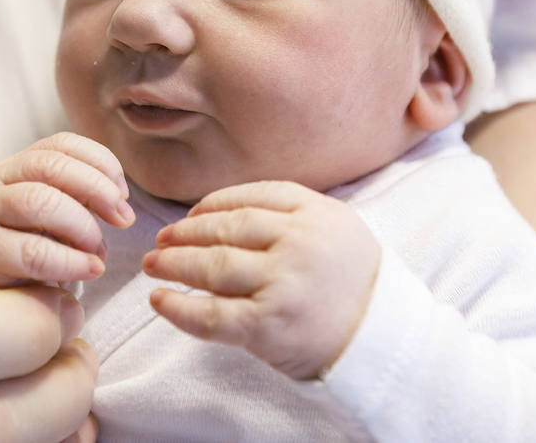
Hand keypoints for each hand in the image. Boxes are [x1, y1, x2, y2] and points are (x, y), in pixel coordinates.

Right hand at [0, 132, 134, 287]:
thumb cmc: (21, 248)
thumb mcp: (51, 217)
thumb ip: (79, 202)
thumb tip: (120, 206)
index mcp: (18, 165)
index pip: (62, 144)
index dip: (100, 162)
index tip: (123, 194)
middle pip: (51, 166)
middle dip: (97, 190)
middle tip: (124, 219)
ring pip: (38, 200)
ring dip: (82, 225)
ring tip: (100, 251)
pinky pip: (29, 250)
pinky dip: (68, 260)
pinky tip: (89, 269)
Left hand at [142, 181, 380, 379]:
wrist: (381, 340)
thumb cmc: (355, 283)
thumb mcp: (336, 228)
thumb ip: (291, 213)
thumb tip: (223, 211)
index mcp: (315, 212)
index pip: (250, 197)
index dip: (213, 204)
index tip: (192, 214)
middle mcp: (298, 242)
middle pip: (225, 229)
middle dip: (186, 233)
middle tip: (162, 240)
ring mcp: (282, 283)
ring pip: (213, 266)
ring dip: (174, 264)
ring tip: (154, 265)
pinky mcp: (268, 325)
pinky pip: (212, 314)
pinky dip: (180, 307)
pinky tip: (161, 301)